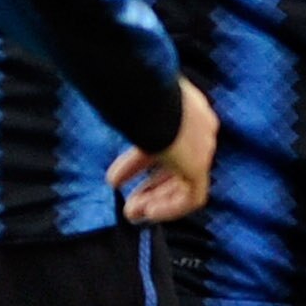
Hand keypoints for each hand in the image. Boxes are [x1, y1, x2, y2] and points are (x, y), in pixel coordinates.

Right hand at [109, 77, 218, 223]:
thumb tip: (102, 122)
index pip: (166, 142)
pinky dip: (170, 208)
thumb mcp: (127, 106)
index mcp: (185, 109)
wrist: (147, 93)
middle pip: (178, 166)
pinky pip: (192, 197)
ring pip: (185, 184)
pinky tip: (147, 212)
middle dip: (152, 187)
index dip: (139, 163)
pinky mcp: (199, 165)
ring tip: (132, 214)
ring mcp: (202, 147)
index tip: (116, 179)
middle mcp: (199, 128)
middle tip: (129, 203)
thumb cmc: (131, 91)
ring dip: (157, 200)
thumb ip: (123, 120)